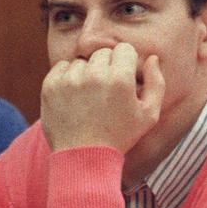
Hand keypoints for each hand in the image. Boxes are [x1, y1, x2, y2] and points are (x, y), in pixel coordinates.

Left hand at [40, 43, 163, 153]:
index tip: (122, 81)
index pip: (124, 49)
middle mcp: (94, 75)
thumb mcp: (149, 115)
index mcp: (120, 79)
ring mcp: (70, 79)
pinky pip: (62, 67)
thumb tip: (152, 58)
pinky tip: (74, 97)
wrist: (83, 158)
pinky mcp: (51, 85)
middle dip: (106, 68)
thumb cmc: (120, 137)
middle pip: (103, 53)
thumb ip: (156, 83)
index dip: (125, 64)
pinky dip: (67, 78)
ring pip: (82, 61)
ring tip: (89, 98)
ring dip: (86, 74)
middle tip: (105, 92)